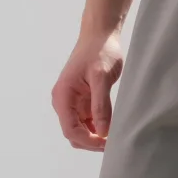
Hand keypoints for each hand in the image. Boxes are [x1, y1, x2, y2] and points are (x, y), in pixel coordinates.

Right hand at [51, 28, 124, 150]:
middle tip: (113, 143)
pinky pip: (87, 120)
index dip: (87, 140)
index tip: (106, 143)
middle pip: (73, 133)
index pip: (70, 129)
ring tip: (114, 137)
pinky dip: (97, 128)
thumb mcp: (102, 77)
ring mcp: (72, 102)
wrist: (100, 34)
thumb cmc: (100, 50)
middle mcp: (64, 101)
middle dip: (91, 142)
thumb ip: (101, 105)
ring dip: (94, 137)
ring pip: (80, 129)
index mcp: (63, 96)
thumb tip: (103, 132)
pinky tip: (111, 128)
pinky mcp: (82, 100)